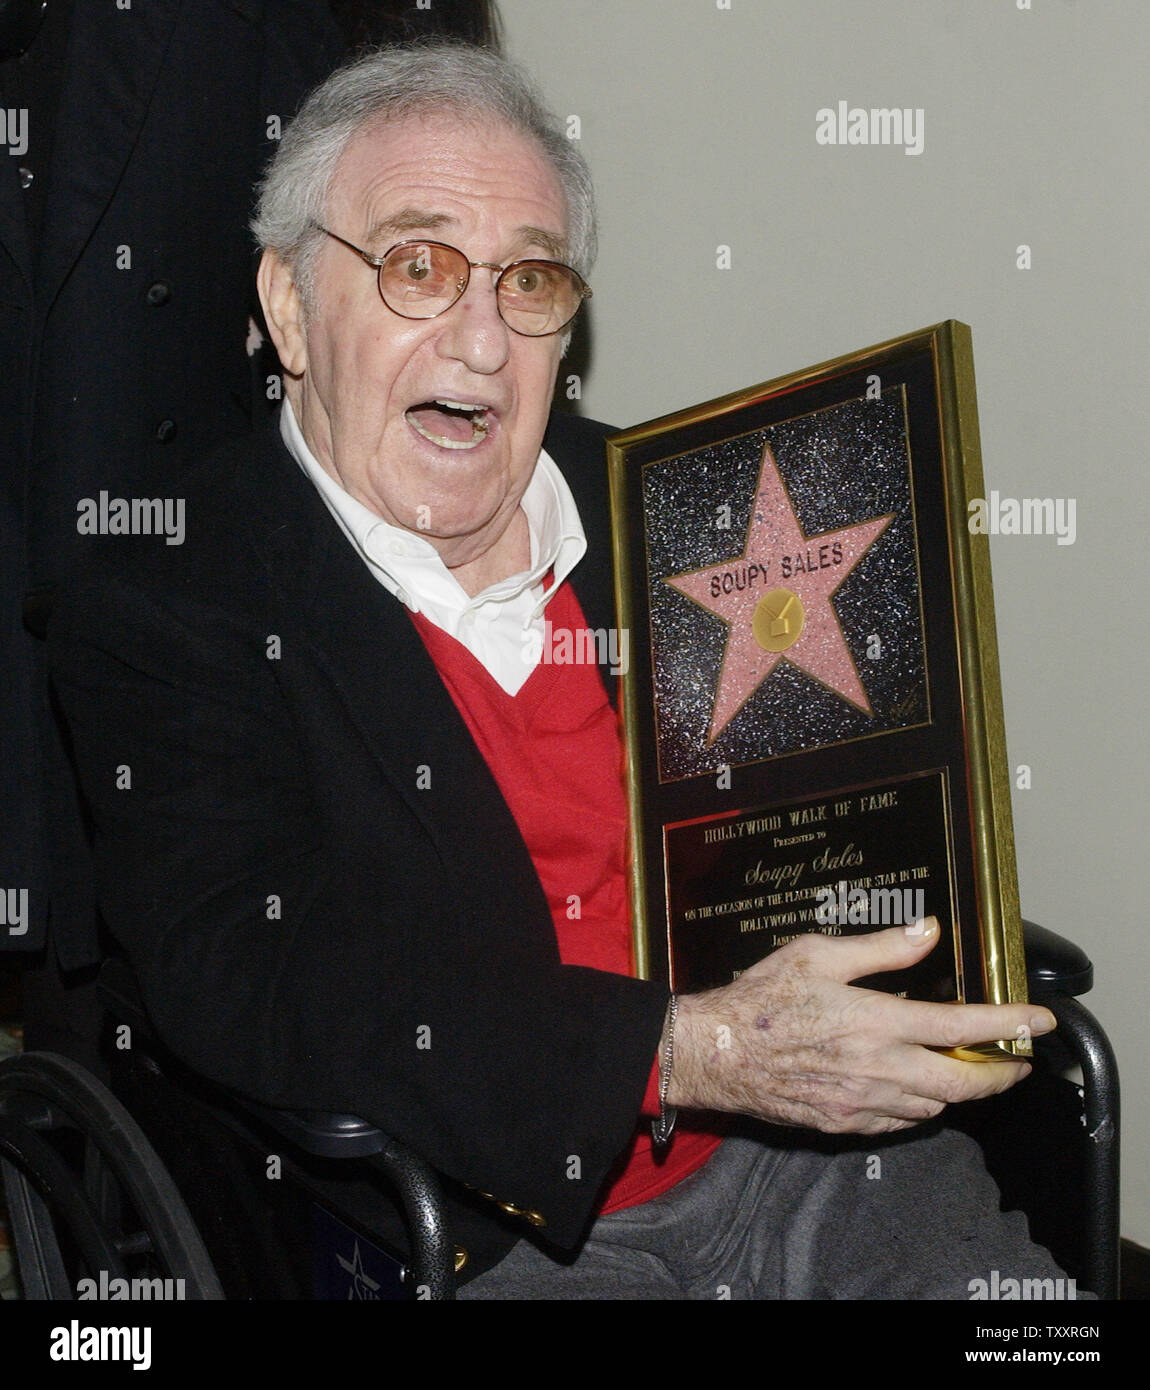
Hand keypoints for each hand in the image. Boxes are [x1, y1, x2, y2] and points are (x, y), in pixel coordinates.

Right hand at [665, 918, 1054, 1135]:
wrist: (718, 1052)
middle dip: (1000, 1074)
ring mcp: (864, 1102)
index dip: (1009, 1024)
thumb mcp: (818, 954)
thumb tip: (928, 932)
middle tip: (1012, 1060)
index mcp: (878, 1021)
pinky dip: (919, 1105)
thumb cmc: (763, 998)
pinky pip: (901, 1121)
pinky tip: (912, 1086)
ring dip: (956, 1087)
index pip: (963, 1026)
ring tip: (959, 1066)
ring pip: (936, 1105)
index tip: (1038, 1022)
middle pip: (965, 1083)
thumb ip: (881, 948)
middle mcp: (880, 1068)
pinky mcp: (845, 1124)